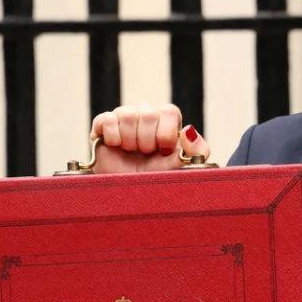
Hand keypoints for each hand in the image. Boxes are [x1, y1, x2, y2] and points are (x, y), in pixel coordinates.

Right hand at [89, 103, 210, 173]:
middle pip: (149, 113)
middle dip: (147, 141)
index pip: (169, 111)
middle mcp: (147, 114)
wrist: (127, 191)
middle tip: (145, 154)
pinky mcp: (103, 123)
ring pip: (128, 114)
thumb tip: (189, 130)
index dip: (165, 133)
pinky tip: (117, 147)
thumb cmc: (156, 177)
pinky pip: (108, 119)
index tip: (163, 151)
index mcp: (167, 121)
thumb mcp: (182, 168)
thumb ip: (197, 150)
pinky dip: (113, 138)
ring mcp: (125, 116)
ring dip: (130, 140)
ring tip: (131, 152)